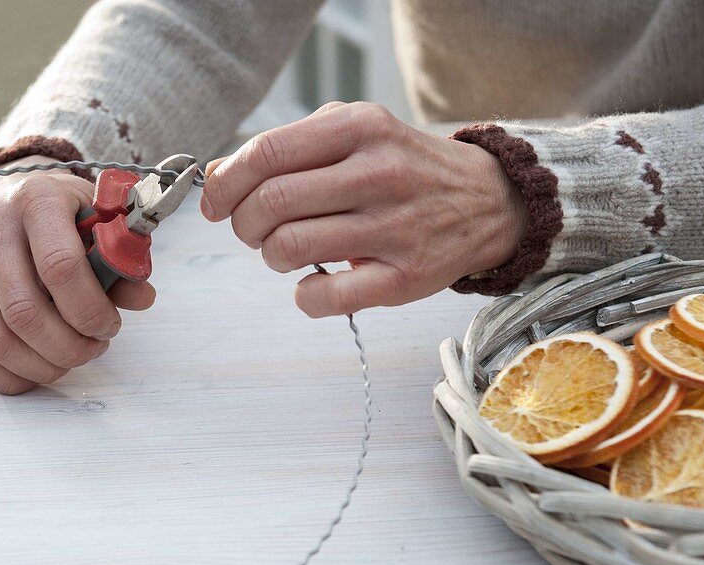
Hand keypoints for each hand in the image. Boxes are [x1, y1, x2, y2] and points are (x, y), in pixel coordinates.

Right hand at [0, 155, 156, 394]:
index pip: (60, 266)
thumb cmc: (62, 210)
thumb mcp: (99, 218)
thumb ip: (121, 258)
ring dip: (41, 365)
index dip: (91, 309)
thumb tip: (141, 298)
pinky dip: (7, 375)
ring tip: (70, 357)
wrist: (5, 190)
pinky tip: (37, 371)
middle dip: (69, 346)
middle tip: (94, 347)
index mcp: (35, 200)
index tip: (110, 325)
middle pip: (24, 312)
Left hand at [199, 102, 526, 316]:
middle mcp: (378, 173)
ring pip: (289, 249)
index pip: (266, 153)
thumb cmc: (403, 166)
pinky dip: (303, 296)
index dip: (226, 184)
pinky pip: (325, 297)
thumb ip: (287, 148)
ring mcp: (395, 228)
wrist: (487, 200)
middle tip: (254, 231)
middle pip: (269, 203)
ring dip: (271, 256)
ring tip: (287, 251)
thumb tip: (216, 173)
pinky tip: (313, 283)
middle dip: (244, 224)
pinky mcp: (405, 278)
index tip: (215, 203)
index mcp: (360, 128)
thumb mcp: (352, 135)